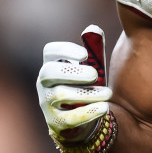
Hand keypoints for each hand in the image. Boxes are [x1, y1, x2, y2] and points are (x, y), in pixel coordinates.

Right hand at [37, 25, 111, 142]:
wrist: (81, 120)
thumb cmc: (86, 88)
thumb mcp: (91, 69)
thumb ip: (94, 50)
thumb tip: (94, 30)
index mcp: (52, 65)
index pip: (50, 52)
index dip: (66, 50)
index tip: (85, 54)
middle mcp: (44, 83)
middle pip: (49, 72)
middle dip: (73, 73)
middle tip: (94, 75)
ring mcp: (47, 103)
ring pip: (61, 95)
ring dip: (87, 93)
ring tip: (107, 93)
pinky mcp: (56, 123)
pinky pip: (69, 118)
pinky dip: (88, 112)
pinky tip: (104, 108)